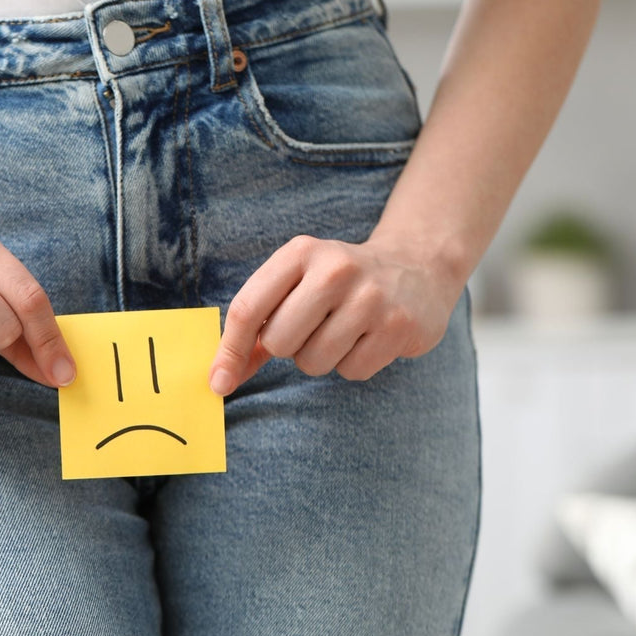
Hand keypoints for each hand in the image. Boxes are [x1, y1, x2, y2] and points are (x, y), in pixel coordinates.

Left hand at [208, 235, 462, 394]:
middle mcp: (335, 269)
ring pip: (313, 362)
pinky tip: (368, 338)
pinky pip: (352, 371)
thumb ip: (256, 328)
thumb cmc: (338, 284)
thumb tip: (221, 377)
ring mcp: (371, 297)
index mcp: (300, 253)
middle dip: (287, 348)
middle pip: (278, 342)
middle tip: (312, 328)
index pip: (248, 308)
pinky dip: (353, 364)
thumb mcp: (296, 286)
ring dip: (321, 358)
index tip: (219, 382)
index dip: (229, 350)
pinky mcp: (399, 326)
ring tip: (342, 331)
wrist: (417, 267)